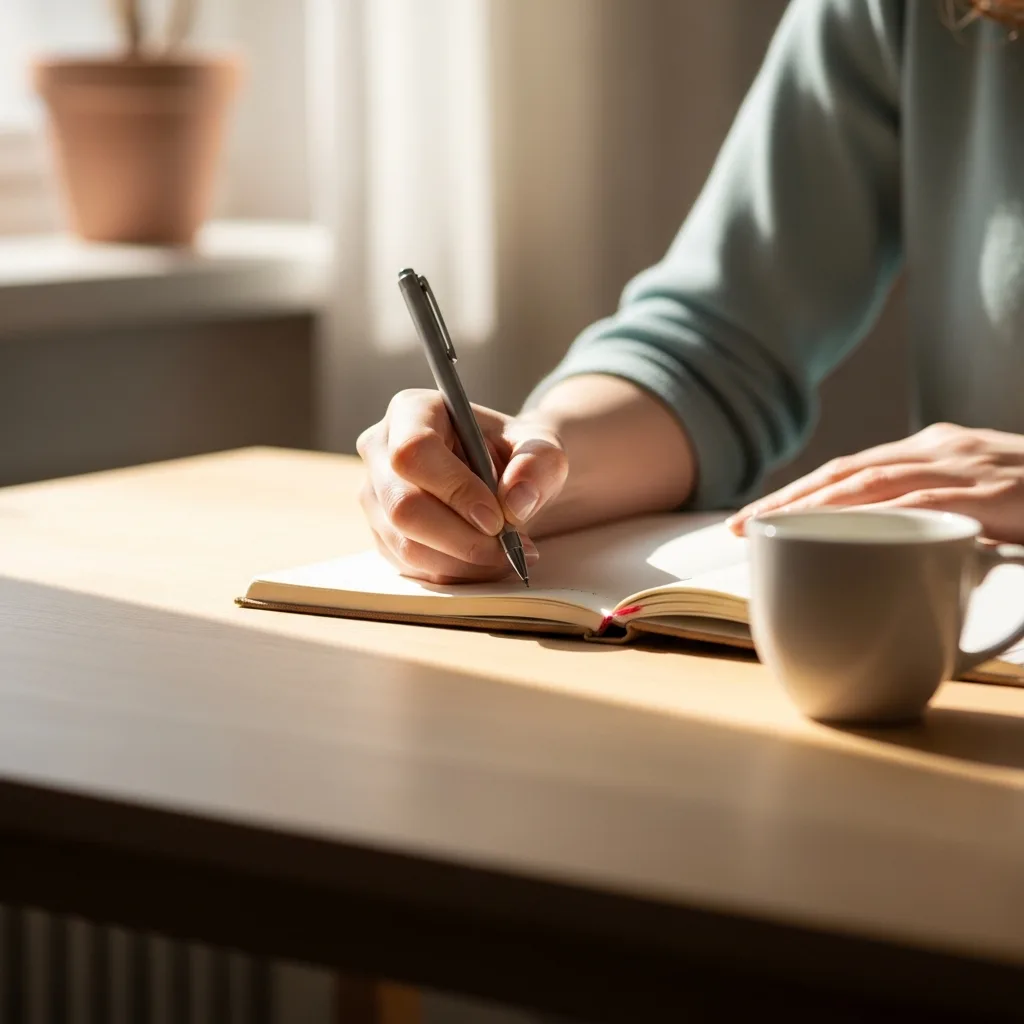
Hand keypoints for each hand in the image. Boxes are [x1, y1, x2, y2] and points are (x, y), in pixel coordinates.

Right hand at [357, 389, 567, 583]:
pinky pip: (410, 566)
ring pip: (405, 544)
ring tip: (507, 555)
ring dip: (462, 561)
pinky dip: (454, 573)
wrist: (508, 477)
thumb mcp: (542, 449)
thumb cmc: (518, 455)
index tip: (496, 519)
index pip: (415, 451)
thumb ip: (538, 466)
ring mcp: (375, 495)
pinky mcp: (381, 533)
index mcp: (412, 411)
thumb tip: (515, 502)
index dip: (454, 490)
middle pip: (402, 505)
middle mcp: (381, 450)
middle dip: (460, 538)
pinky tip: (486, 561)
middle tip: (508, 548)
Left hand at [727, 423, 1023, 542]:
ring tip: (768, 530)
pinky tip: (840, 534)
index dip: (797, 492)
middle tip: (739, 526)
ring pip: (872, 483)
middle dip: (787, 500)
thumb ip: (931, 516)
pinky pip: (924, 504)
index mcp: (934, 451)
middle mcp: (943, 449)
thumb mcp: (979, 502)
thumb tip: (883, 549)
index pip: (849, 469)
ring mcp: (969, 467)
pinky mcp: (996, 494)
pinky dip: (877, 519)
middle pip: (846, 472)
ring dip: (812, 507)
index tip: (755, 518)